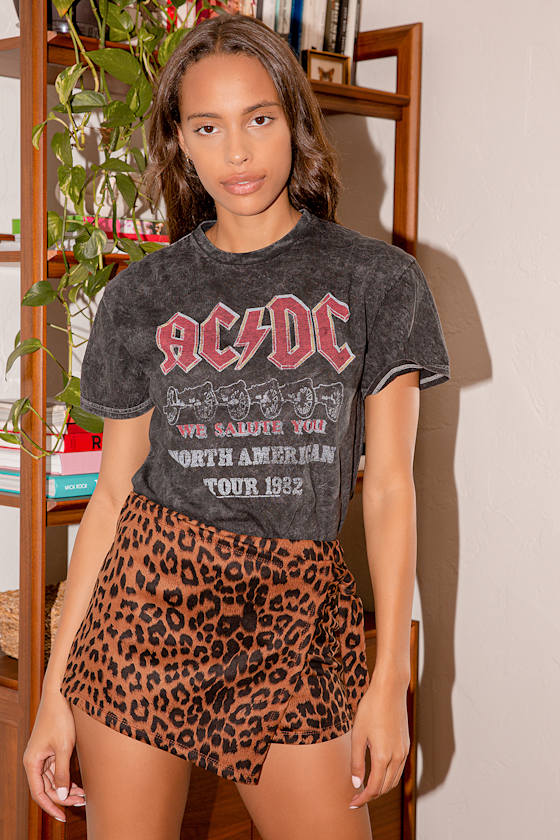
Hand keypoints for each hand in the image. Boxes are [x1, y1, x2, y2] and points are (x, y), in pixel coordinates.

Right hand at [22, 687, 85, 822]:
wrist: (60, 695)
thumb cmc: (60, 719)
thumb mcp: (64, 748)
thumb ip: (62, 773)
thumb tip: (62, 797)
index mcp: (32, 762)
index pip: (39, 793)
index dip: (51, 807)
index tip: (63, 817)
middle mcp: (34, 761)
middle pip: (47, 788)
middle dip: (64, 797)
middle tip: (83, 801)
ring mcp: (42, 755)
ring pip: (53, 779)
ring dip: (67, 788)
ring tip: (84, 795)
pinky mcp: (50, 749)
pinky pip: (56, 770)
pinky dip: (67, 777)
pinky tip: (80, 784)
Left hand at [348, 668, 409, 808]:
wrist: (389, 691)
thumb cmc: (370, 709)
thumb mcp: (357, 735)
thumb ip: (356, 762)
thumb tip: (356, 784)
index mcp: (383, 757)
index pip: (373, 788)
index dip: (362, 799)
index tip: (352, 803)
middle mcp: (397, 757)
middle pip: (385, 788)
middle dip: (371, 796)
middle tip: (356, 797)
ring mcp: (403, 752)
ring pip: (393, 780)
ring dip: (381, 788)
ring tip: (365, 788)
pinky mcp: (406, 745)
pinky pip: (399, 769)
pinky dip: (389, 777)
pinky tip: (378, 773)